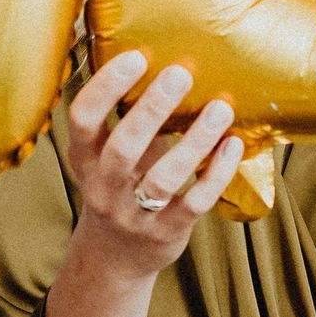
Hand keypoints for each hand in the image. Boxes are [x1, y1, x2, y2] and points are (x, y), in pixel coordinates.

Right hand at [66, 51, 243, 282]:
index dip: (106, 87)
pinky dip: (216, 172)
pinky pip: (194, 202)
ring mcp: (135, 214)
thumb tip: (167, 60)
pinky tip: (233, 145)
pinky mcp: (167, 232)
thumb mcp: (107, 156)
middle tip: (180, 73)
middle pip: (123, 148)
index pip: (83, 119)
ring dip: (194, 141)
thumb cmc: (120, 188)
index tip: (136, 57)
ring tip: (220, 108)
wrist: (115, 259)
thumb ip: (126, 120)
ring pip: (163, 178)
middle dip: (151, 109)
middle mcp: (104, 187)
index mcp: (85, 159)